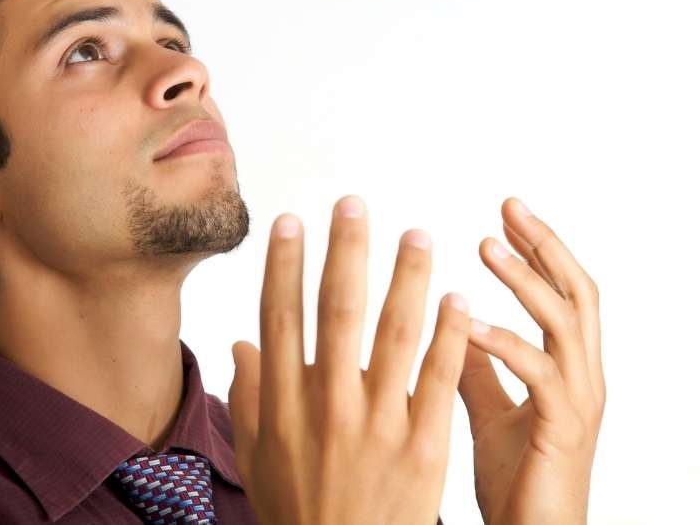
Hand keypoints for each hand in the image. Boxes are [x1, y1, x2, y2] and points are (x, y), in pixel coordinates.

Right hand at [228, 195, 469, 523]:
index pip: (281, 318)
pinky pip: (438, 379)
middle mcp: (329, 406)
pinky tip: (458, 296)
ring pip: (394, 335)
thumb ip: (251, 397)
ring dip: (406, 278)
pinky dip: (449, 335)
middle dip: (345, 252)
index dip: (285, 265)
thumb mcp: (258, 458)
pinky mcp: (423, 447)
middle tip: (353, 204)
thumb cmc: (300, 512)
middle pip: (337, 312)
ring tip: (417, 233)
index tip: (291, 221)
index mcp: (286, 404)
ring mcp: (379, 425)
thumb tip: (242, 345)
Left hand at [457, 198, 605, 524]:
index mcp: (566, 368)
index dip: (537, 251)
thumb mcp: (490, 411)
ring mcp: (578, 402)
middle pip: (577, 293)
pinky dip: (504, 343)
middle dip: (544, 245)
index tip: (504, 215)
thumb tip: (452, 326)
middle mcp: (582, 376)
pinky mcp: (563, 430)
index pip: (560, 293)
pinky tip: (467, 324)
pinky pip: (539, 375)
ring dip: (525, 281)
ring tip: (484, 245)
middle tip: (508, 206)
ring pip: (566, 323)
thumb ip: (477, 369)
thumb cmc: (517, 481)